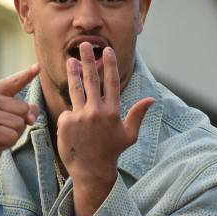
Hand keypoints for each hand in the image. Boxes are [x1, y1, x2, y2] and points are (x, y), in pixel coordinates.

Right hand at [0, 64, 39, 208]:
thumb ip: (25, 110)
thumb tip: (31, 116)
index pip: (15, 82)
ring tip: (1, 133)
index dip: (27, 75)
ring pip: (20, 123)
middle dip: (20, 122)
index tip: (38, 67)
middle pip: (24, 109)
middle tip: (4, 127)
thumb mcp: (10, 115)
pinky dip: (9, 142)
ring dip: (14, 133)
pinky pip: (13, 135)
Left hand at [58, 45, 152, 215]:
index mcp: (112, 112)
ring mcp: (79, 116)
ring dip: (73, 72)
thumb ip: (137, 115)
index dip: (109, 65)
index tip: (106, 51)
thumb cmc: (112, 152)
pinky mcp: (65, 122)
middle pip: (91, 79)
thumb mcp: (129, 134)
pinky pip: (68, 111)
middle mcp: (95, 111)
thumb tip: (151, 100)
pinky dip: (71, 113)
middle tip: (84, 45)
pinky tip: (73, 121)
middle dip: (88, 60)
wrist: (91, 170)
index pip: (111, 82)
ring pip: (75, 89)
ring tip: (70, 60)